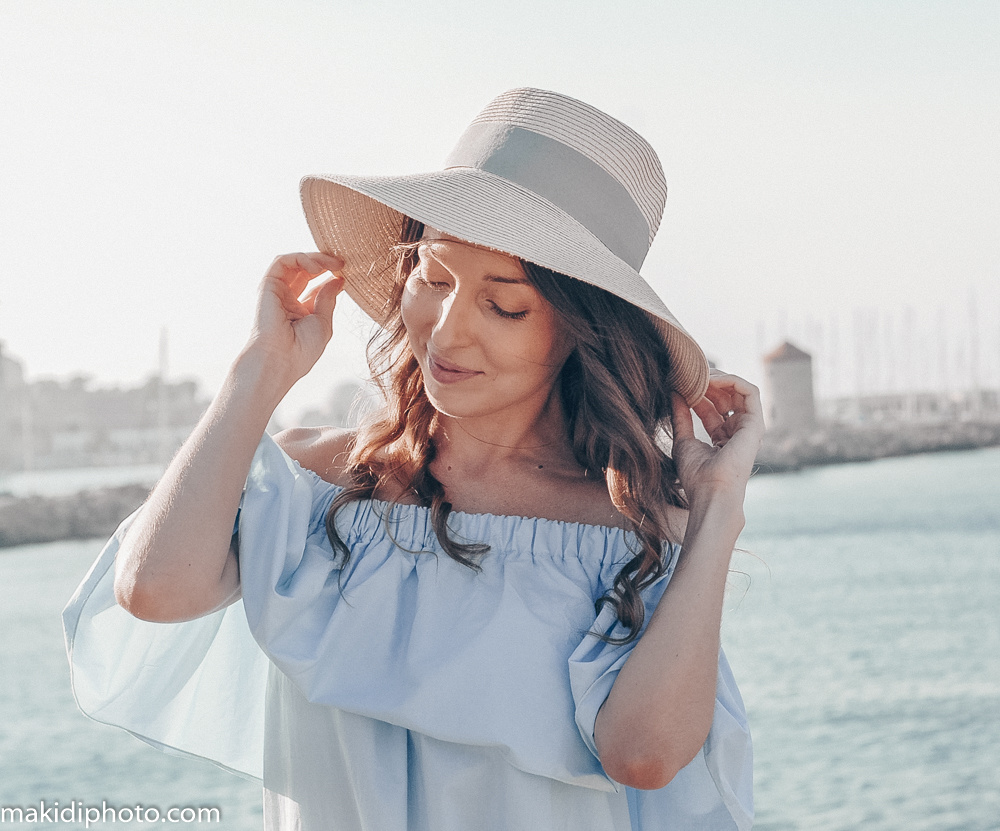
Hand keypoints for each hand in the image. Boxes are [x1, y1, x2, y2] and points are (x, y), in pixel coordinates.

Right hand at [244, 252, 344, 389]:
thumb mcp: (323, 323)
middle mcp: (287, 300)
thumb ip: (328, 299)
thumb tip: (337, 280)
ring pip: (295, 263)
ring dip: (315, 258)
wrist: (280, 360)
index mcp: (300, 312)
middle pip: (306, 272)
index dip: (331, 277)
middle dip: (325, 263)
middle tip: (342, 263)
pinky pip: (282, 261)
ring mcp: (277, 292)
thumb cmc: (301, 350)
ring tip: (333, 263)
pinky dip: (300, 258)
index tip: (346, 275)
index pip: (316, 287)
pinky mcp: (268, 285)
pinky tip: (317, 266)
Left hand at [670, 372, 764, 502]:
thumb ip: (681, 416)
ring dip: (719, 379)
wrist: (710, 491)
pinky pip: (749, 391)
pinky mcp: (756, 423)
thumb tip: (674, 393)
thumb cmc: (696, 475)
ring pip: (738, 391)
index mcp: (722, 437)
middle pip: (725, 397)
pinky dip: (732, 380)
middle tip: (689, 375)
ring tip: (699, 375)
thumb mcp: (683, 439)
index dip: (697, 393)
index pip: (711, 407)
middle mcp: (737, 431)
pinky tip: (712, 379)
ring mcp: (748, 427)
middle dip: (708, 383)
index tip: (679, 385)